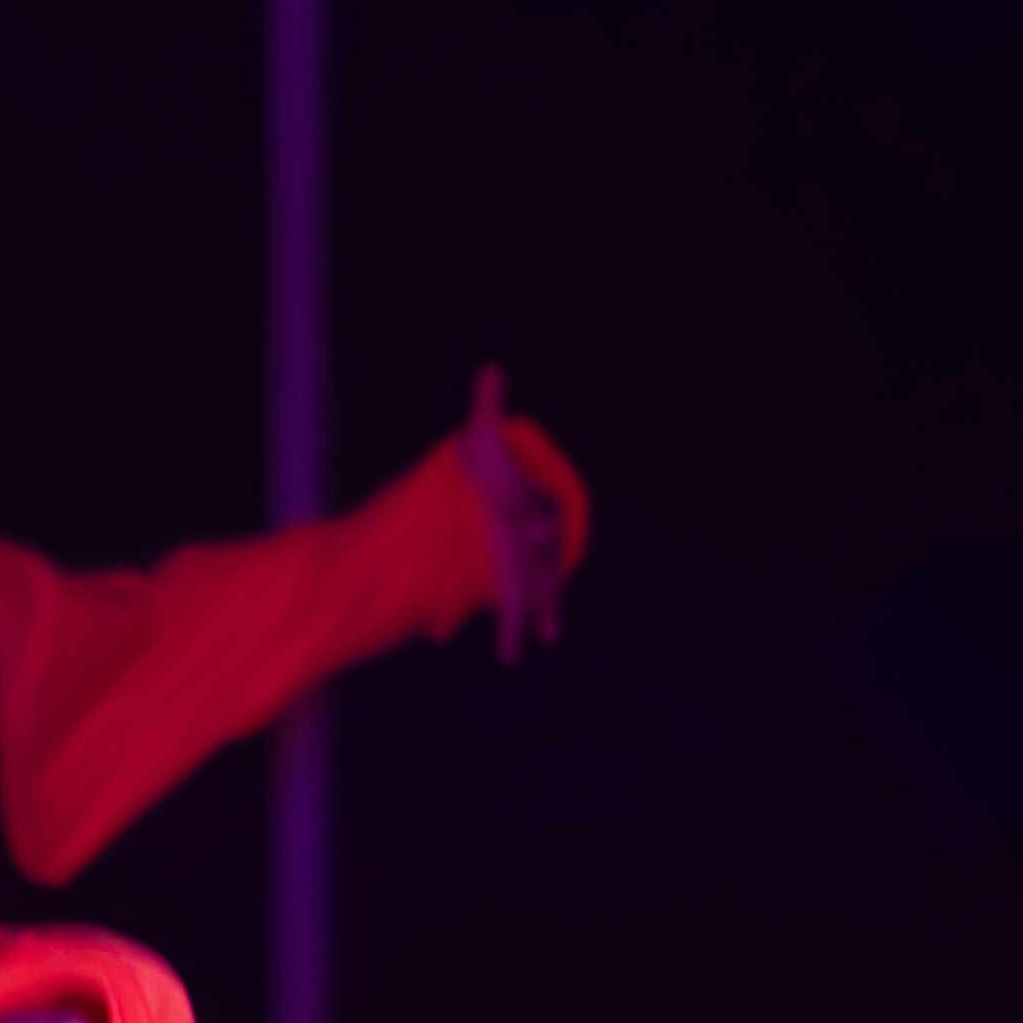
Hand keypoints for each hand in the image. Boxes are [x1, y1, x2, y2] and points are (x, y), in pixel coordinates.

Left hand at [456, 363, 570, 662]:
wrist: (489, 499)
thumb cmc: (489, 468)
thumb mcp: (482, 440)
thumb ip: (486, 407)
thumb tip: (491, 367)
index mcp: (527, 503)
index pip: (540, 515)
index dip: (533, 520)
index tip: (523, 522)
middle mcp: (531, 537)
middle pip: (539, 558)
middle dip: (535, 574)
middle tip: (536, 591)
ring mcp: (526, 563)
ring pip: (536, 588)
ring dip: (532, 614)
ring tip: (532, 644)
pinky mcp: (514, 584)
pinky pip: (519, 608)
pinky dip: (514, 630)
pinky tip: (508, 655)